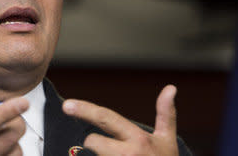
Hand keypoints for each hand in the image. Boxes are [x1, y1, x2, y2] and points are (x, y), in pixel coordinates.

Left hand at [62, 85, 178, 155]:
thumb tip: (170, 88)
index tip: (67, 105)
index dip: (85, 110)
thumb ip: (165, 114)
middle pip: (91, 142)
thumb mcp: (167, 140)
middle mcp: (127, 154)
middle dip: (94, 144)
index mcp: (138, 139)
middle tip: (109, 150)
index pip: (106, 118)